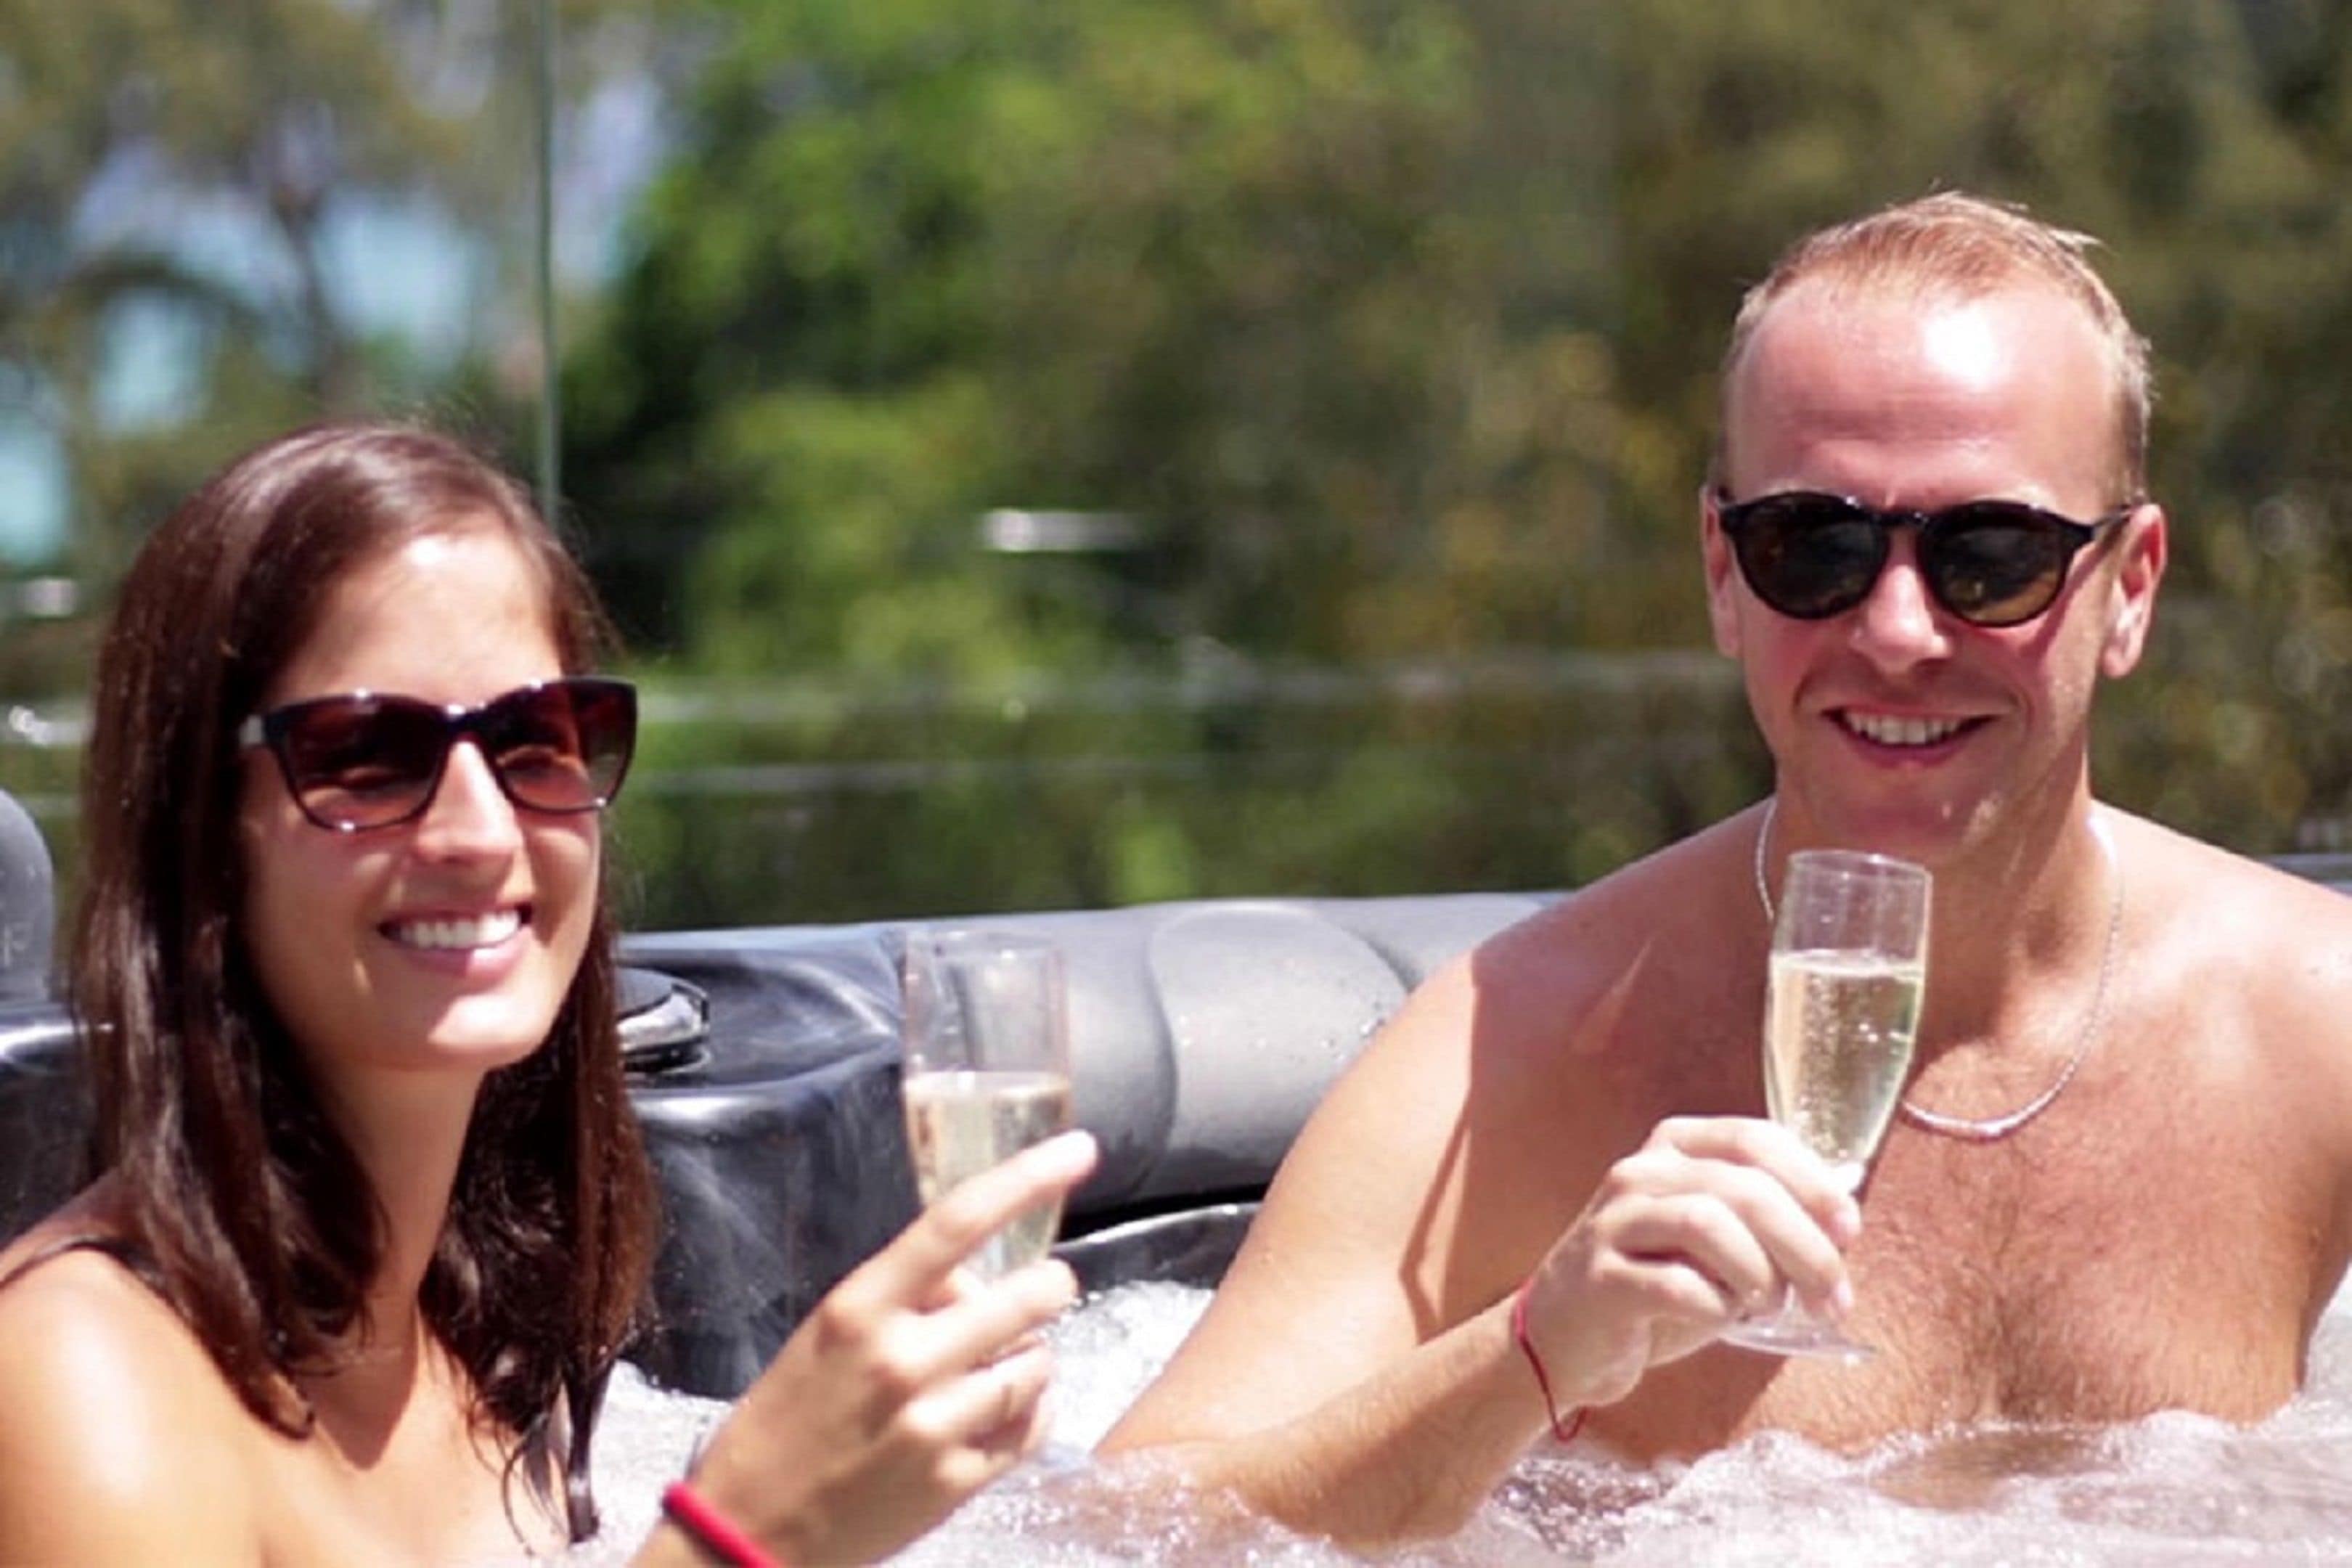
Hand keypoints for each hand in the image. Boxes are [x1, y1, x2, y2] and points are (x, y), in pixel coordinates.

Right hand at [669, 1129, 1097, 1566]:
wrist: (750, 1534)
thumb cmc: (784, 1421)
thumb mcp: (825, 1335)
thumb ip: (902, 1299)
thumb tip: (977, 1276)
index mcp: (858, 1310)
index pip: (956, 1223)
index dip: (1027, 1178)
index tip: (1080, 1149)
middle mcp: (902, 1362)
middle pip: (1025, 1296)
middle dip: (1050, 1285)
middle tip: (1047, 1287)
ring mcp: (933, 1427)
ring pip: (1038, 1364)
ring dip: (1035, 1355)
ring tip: (1003, 1363)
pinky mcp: (957, 1483)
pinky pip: (1033, 1426)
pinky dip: (1032, 1410)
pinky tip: (1005, 1410)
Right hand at [1519, 1117, 1860, 1409]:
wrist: (1563, 1341)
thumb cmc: (1655, 1290)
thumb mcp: (1715, 1244)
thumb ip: (1765, 1222)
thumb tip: (1841, 1223)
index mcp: (1674, 1148)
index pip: (1756, 1139)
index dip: (1813, 1182)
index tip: (1849, 1230)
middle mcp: (1640, 1173)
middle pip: (1743, 1186)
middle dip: (1806, 1246)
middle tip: (1834, 1297)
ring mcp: (1613, 1222)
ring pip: (1708, 1223)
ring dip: (1760, 1274)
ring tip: (1769, 1305)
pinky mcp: (1600, 1279)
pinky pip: (1676, 1285)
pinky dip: (1716, 1307)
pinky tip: (1720, 1318)